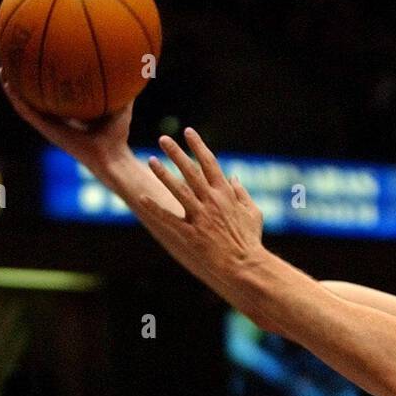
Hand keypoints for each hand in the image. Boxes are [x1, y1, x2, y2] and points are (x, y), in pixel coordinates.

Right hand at [0, 66, 132, 175]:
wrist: (112, 157)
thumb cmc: (118, 136)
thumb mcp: (121, 107)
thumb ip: (124, 90)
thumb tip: (134, 67)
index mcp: (70, 115)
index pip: (54, 95)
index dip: (45, 80)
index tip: (38, 60)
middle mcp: (57, 120)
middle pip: (35, 97)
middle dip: (24, 80)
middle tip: (15, 60)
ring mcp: (50, 126)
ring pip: (24, 104)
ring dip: (12, 87)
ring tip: (3, 68)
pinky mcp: (47, 131)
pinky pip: (27, 112)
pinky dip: (16, 98)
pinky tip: (8, 83)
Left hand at [137, 129, 264, 280]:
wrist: (245, 264)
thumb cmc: (251, 240)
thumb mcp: (253, 212)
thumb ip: (242, 192)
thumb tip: (234, 177)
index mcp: (225, 193)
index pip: (209, 162)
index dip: (198, 145)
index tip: (188, 131)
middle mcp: (211, 201)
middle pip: (190, 171)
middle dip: (176, 153)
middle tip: (163, 139)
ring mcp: (200, 217)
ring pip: (178, 190)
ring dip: (163, 174)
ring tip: (150, 160)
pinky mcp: (191, 233)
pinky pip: (169, 219)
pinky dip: (155, 209)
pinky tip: (142, 198)